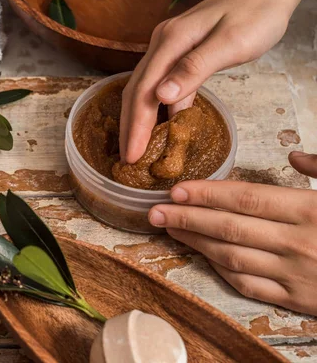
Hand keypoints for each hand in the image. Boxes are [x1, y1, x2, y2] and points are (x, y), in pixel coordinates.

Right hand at [120, 0, 316, 163]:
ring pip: (145, 89)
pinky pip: (161, 85)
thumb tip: (161, 97)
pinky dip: (158, 108)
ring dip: (140, 119)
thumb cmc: (256, 14)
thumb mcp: (230, 42)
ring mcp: (168, 48)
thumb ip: (194, 69)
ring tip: (138, 148)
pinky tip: (160, 126)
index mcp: (171, 41)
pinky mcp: (179, 53)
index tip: (132, 154)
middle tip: (128, 159)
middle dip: (130, 126)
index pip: (143, 90)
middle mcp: (162, 44)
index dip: (136, 124)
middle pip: (136, 90)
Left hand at [148, 151, 316, 314]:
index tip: (176, 189)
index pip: (246, 198)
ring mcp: (295, 274)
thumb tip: (294, 155)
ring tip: (169, 229)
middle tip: (154, 211)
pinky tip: (202, 256)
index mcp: (311, 210)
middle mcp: (298, 243)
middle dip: (186, 218)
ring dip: (196, 242)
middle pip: (229, 228)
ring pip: (232, 257)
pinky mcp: (296, 300)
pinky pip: (249, 285)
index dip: (207, 193)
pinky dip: (221, 270)